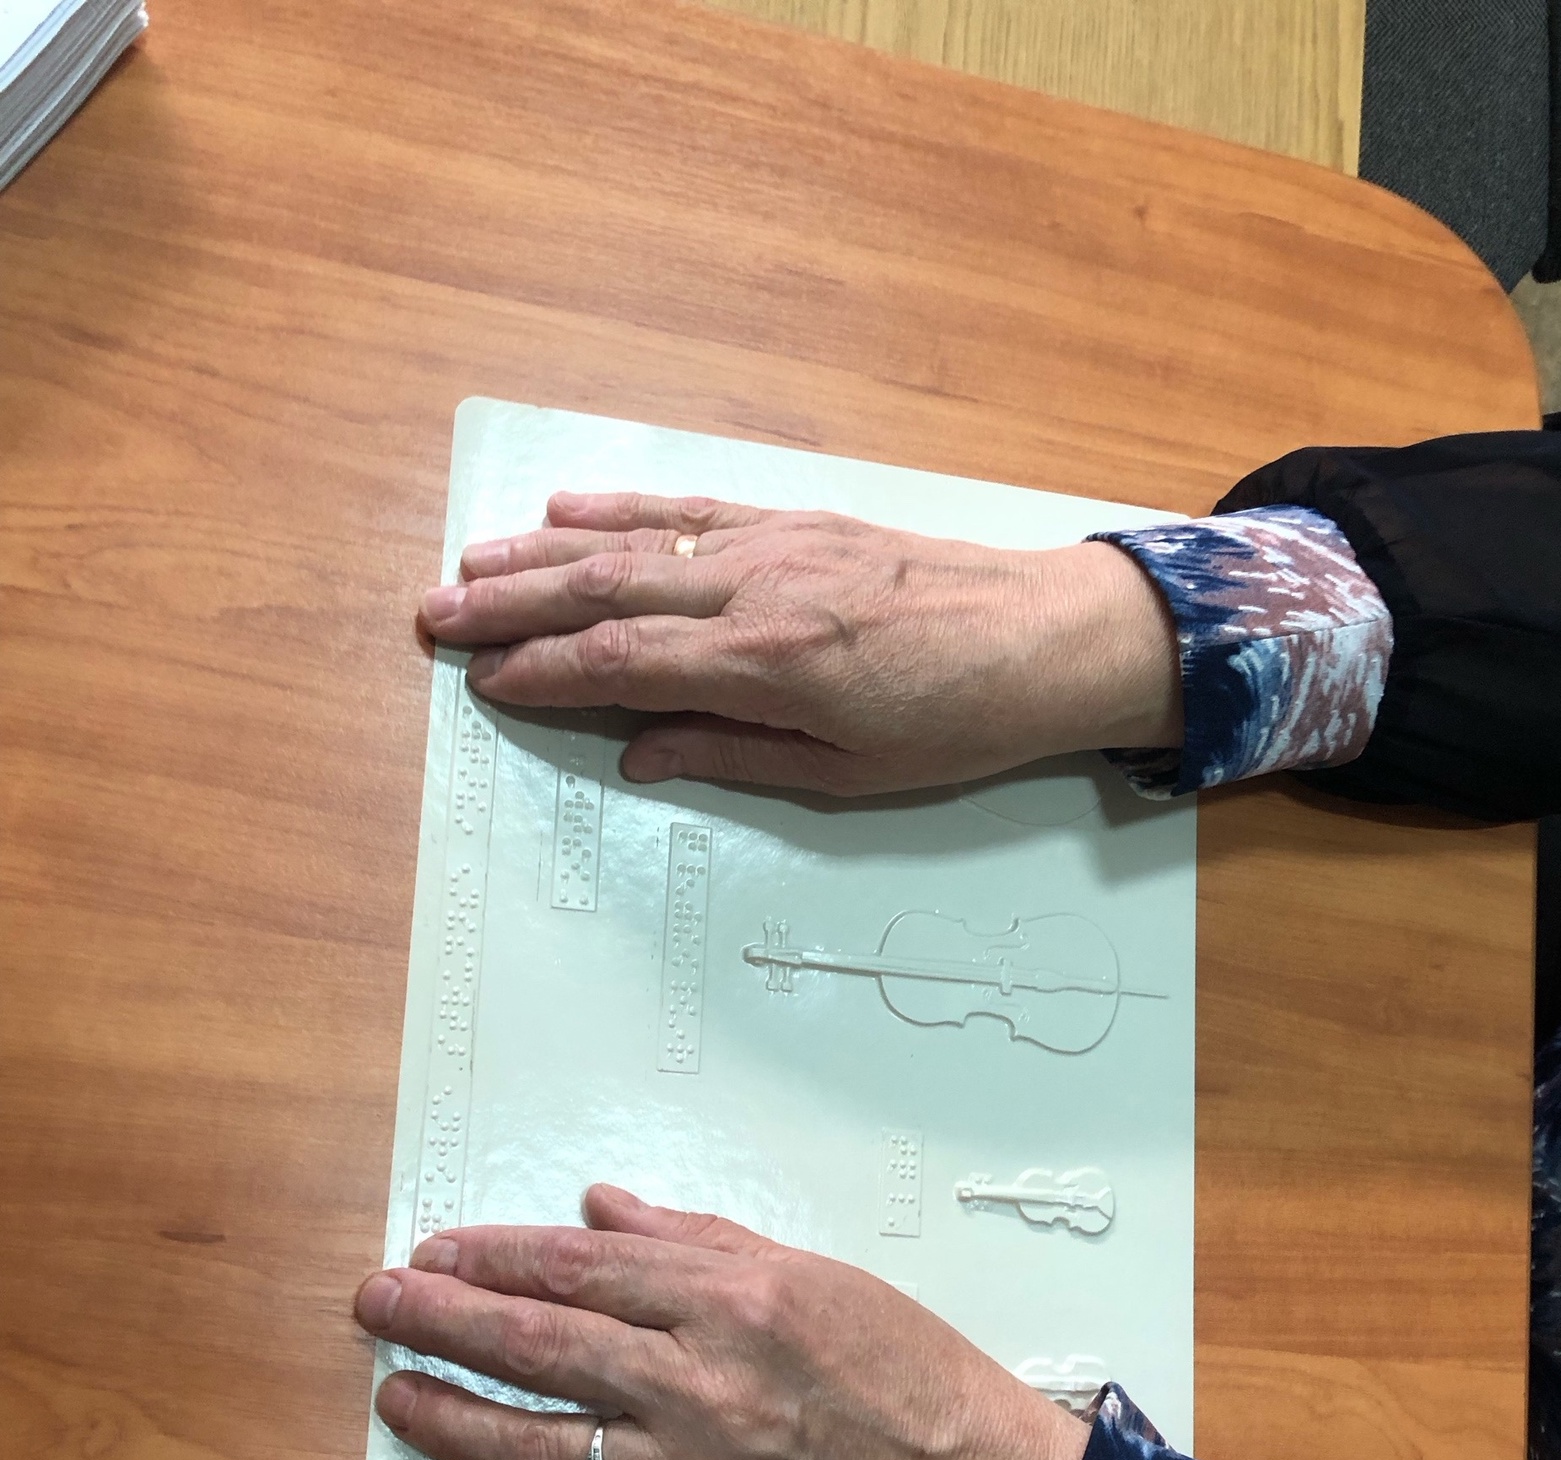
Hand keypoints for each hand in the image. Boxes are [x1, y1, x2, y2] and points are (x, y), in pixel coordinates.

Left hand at [354, 1184, 1086, 1459]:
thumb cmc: (899, 1363)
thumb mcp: (809, 1271)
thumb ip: (693, 1240)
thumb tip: (593, 1209)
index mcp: (732, 1301)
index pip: (577, 1272)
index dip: (490, 1260)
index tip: (432, 1253)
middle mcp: (704, 1386)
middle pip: (539, 1350)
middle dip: (440, 1323)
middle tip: (374, 1306)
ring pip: (543, 1450)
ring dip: (454, 1422)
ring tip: (394, 1400)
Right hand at [417, 491, 1180, 796]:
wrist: (1047, 637)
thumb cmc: (956, 721)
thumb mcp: (846, 772)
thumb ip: (732, 754)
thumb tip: (636, 756)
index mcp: (766, 664)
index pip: (620, 667)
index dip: (539, 676)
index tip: (481, 685)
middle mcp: (755, 590)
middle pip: (604, 594)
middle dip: (509, 607)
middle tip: (431, 616)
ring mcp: (773, 543)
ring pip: (633, 542)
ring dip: (542, 554)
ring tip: (467, 562)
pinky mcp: (797, 518)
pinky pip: (692, 505)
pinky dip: (623, 505)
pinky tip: (568, 509)